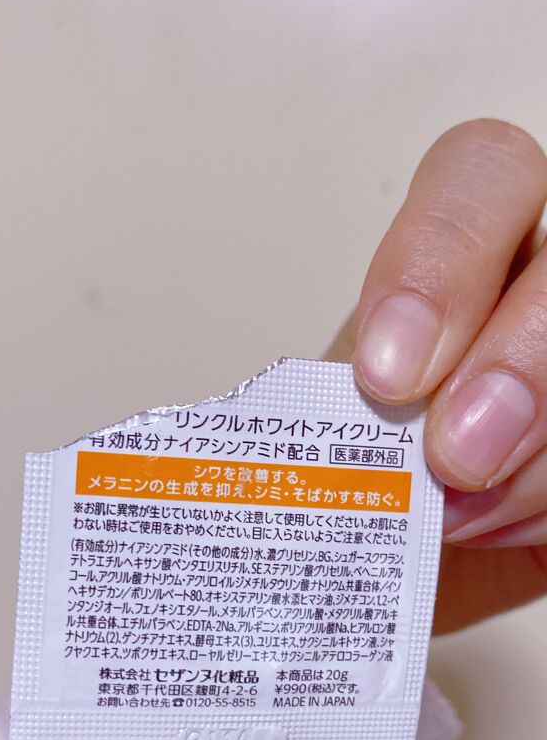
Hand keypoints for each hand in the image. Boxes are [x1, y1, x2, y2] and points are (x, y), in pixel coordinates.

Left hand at [326, 118, 546, 632]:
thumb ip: (299, 417)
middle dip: (521, 362)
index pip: (482, 175)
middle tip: (451, 458)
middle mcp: (535, 292)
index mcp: (460, 262)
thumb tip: (224, 443)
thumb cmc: (344, 485)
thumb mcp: (305, 440)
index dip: (443, 256)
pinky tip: (496, 531)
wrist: (394, 565)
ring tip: (449, 518)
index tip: (383, 372)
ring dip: (534, 460)